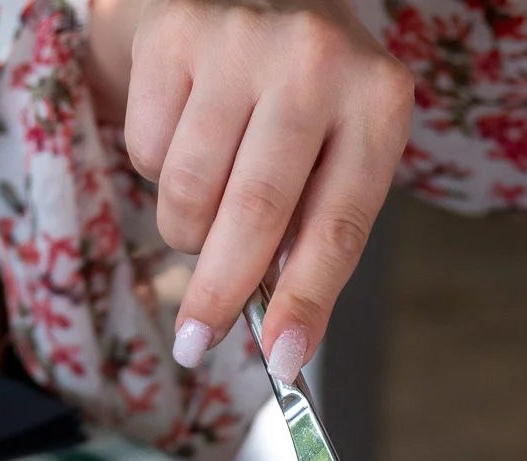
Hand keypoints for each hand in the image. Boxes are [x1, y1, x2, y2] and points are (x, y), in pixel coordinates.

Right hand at [90, 0, 414, 378]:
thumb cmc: (305, 90)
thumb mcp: (341, 145)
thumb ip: (317, 227)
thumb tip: (281, 337)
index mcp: (378, 100)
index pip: (338, 226)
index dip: (307, 302)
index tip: (283, 360)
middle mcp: (314, 61)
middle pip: (255, 214)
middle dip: (221, 293)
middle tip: (196, 340)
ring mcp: (239, 41)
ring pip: (189, 190)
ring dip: (186, 230)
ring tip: (203, 211)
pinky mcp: (173, 32)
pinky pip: (148, 149)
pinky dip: (156, 170)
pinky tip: (184, 135)